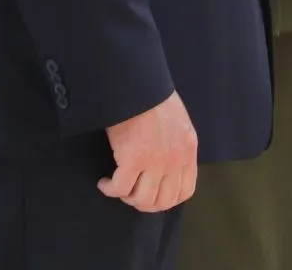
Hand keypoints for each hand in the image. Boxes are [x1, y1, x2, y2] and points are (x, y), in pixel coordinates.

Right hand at [97, 91, 197, 212]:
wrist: (138, 87)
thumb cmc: (155, 99)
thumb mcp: (179, 124)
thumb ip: (177, 146)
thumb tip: (166, 166)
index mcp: (188, 150)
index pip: (185, 191)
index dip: (167, 200)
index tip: (153, 196)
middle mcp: (174, 160)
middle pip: (162, 201)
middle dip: (144, 204)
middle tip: (131, 195)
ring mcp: (155, 162)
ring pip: (141, 199)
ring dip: (126, 197)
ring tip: (117, 186)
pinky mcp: (132, 160)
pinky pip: (120, 188)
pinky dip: (109, 189)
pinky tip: (104, 183)